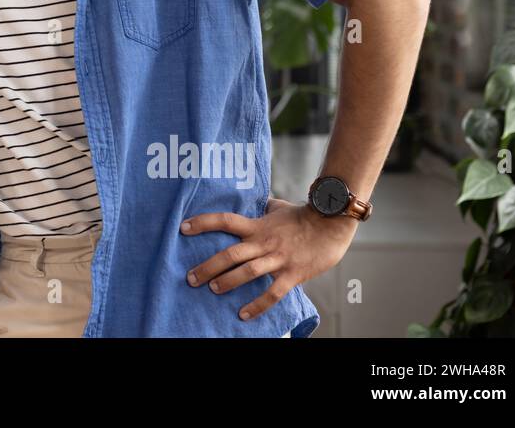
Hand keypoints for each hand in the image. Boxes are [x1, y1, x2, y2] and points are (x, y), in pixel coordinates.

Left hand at [180, 196, 357, 321]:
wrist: (331, 223)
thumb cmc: (303, 215)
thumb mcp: (277, 207)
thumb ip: (261, 208)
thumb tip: (252, 200)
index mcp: (257, 225)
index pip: (225, 221)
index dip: (203, 223)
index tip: (183, 228)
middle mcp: (263, 242)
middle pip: (230, 253)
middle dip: (208, 266)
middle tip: (191, 277)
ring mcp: (278, 259)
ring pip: (247, 272)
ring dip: (227, 282)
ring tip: (212, 290)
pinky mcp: (293, 274)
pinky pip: (273, 293)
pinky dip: (257, 305)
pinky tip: (243, 315)